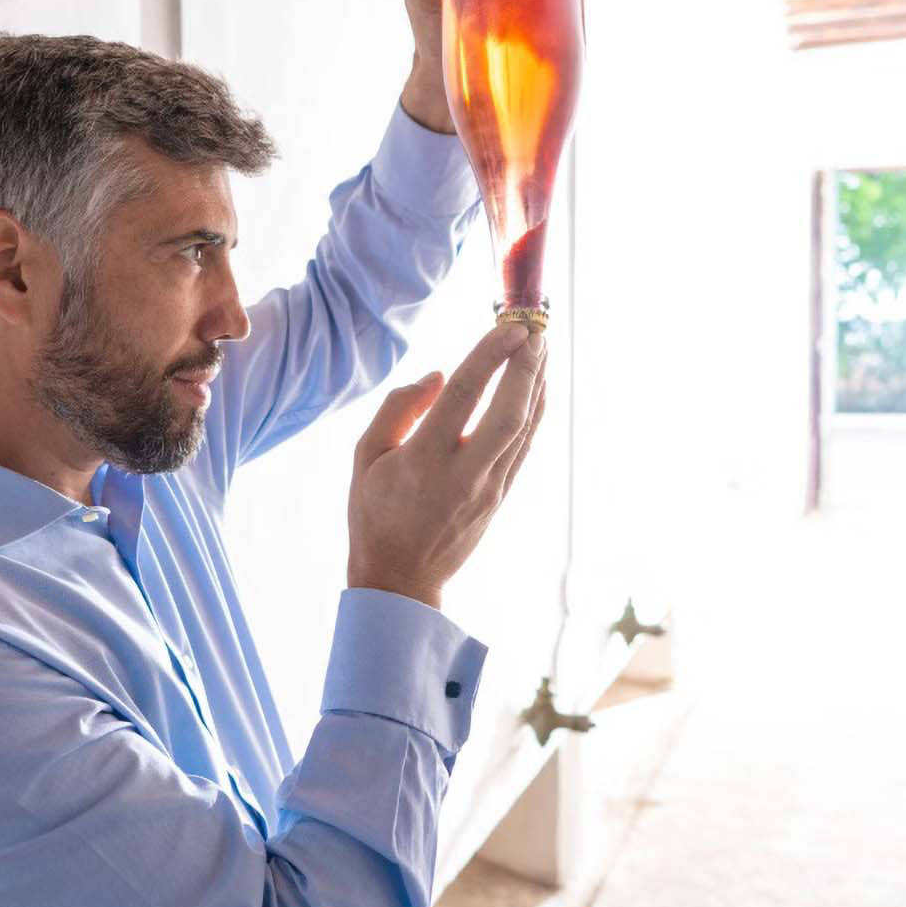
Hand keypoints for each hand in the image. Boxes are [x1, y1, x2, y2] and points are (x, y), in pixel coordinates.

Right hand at [347, 325, 547, 610]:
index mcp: (422, 459)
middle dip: (527, 366)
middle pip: (509, 411)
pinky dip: (535, 412)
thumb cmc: (373, 514)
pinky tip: (538, 388)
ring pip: (524, 428)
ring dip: (537, 384)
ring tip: (542, 347)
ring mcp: (488, 488)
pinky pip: (524, 446)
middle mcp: (462, 473)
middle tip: (534, 329)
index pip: (464, 394)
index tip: (508, 326)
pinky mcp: (500, 498)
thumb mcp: (364, 458)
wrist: (400, 580)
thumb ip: (396, 410)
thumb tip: (437, 376)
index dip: (490, 355)